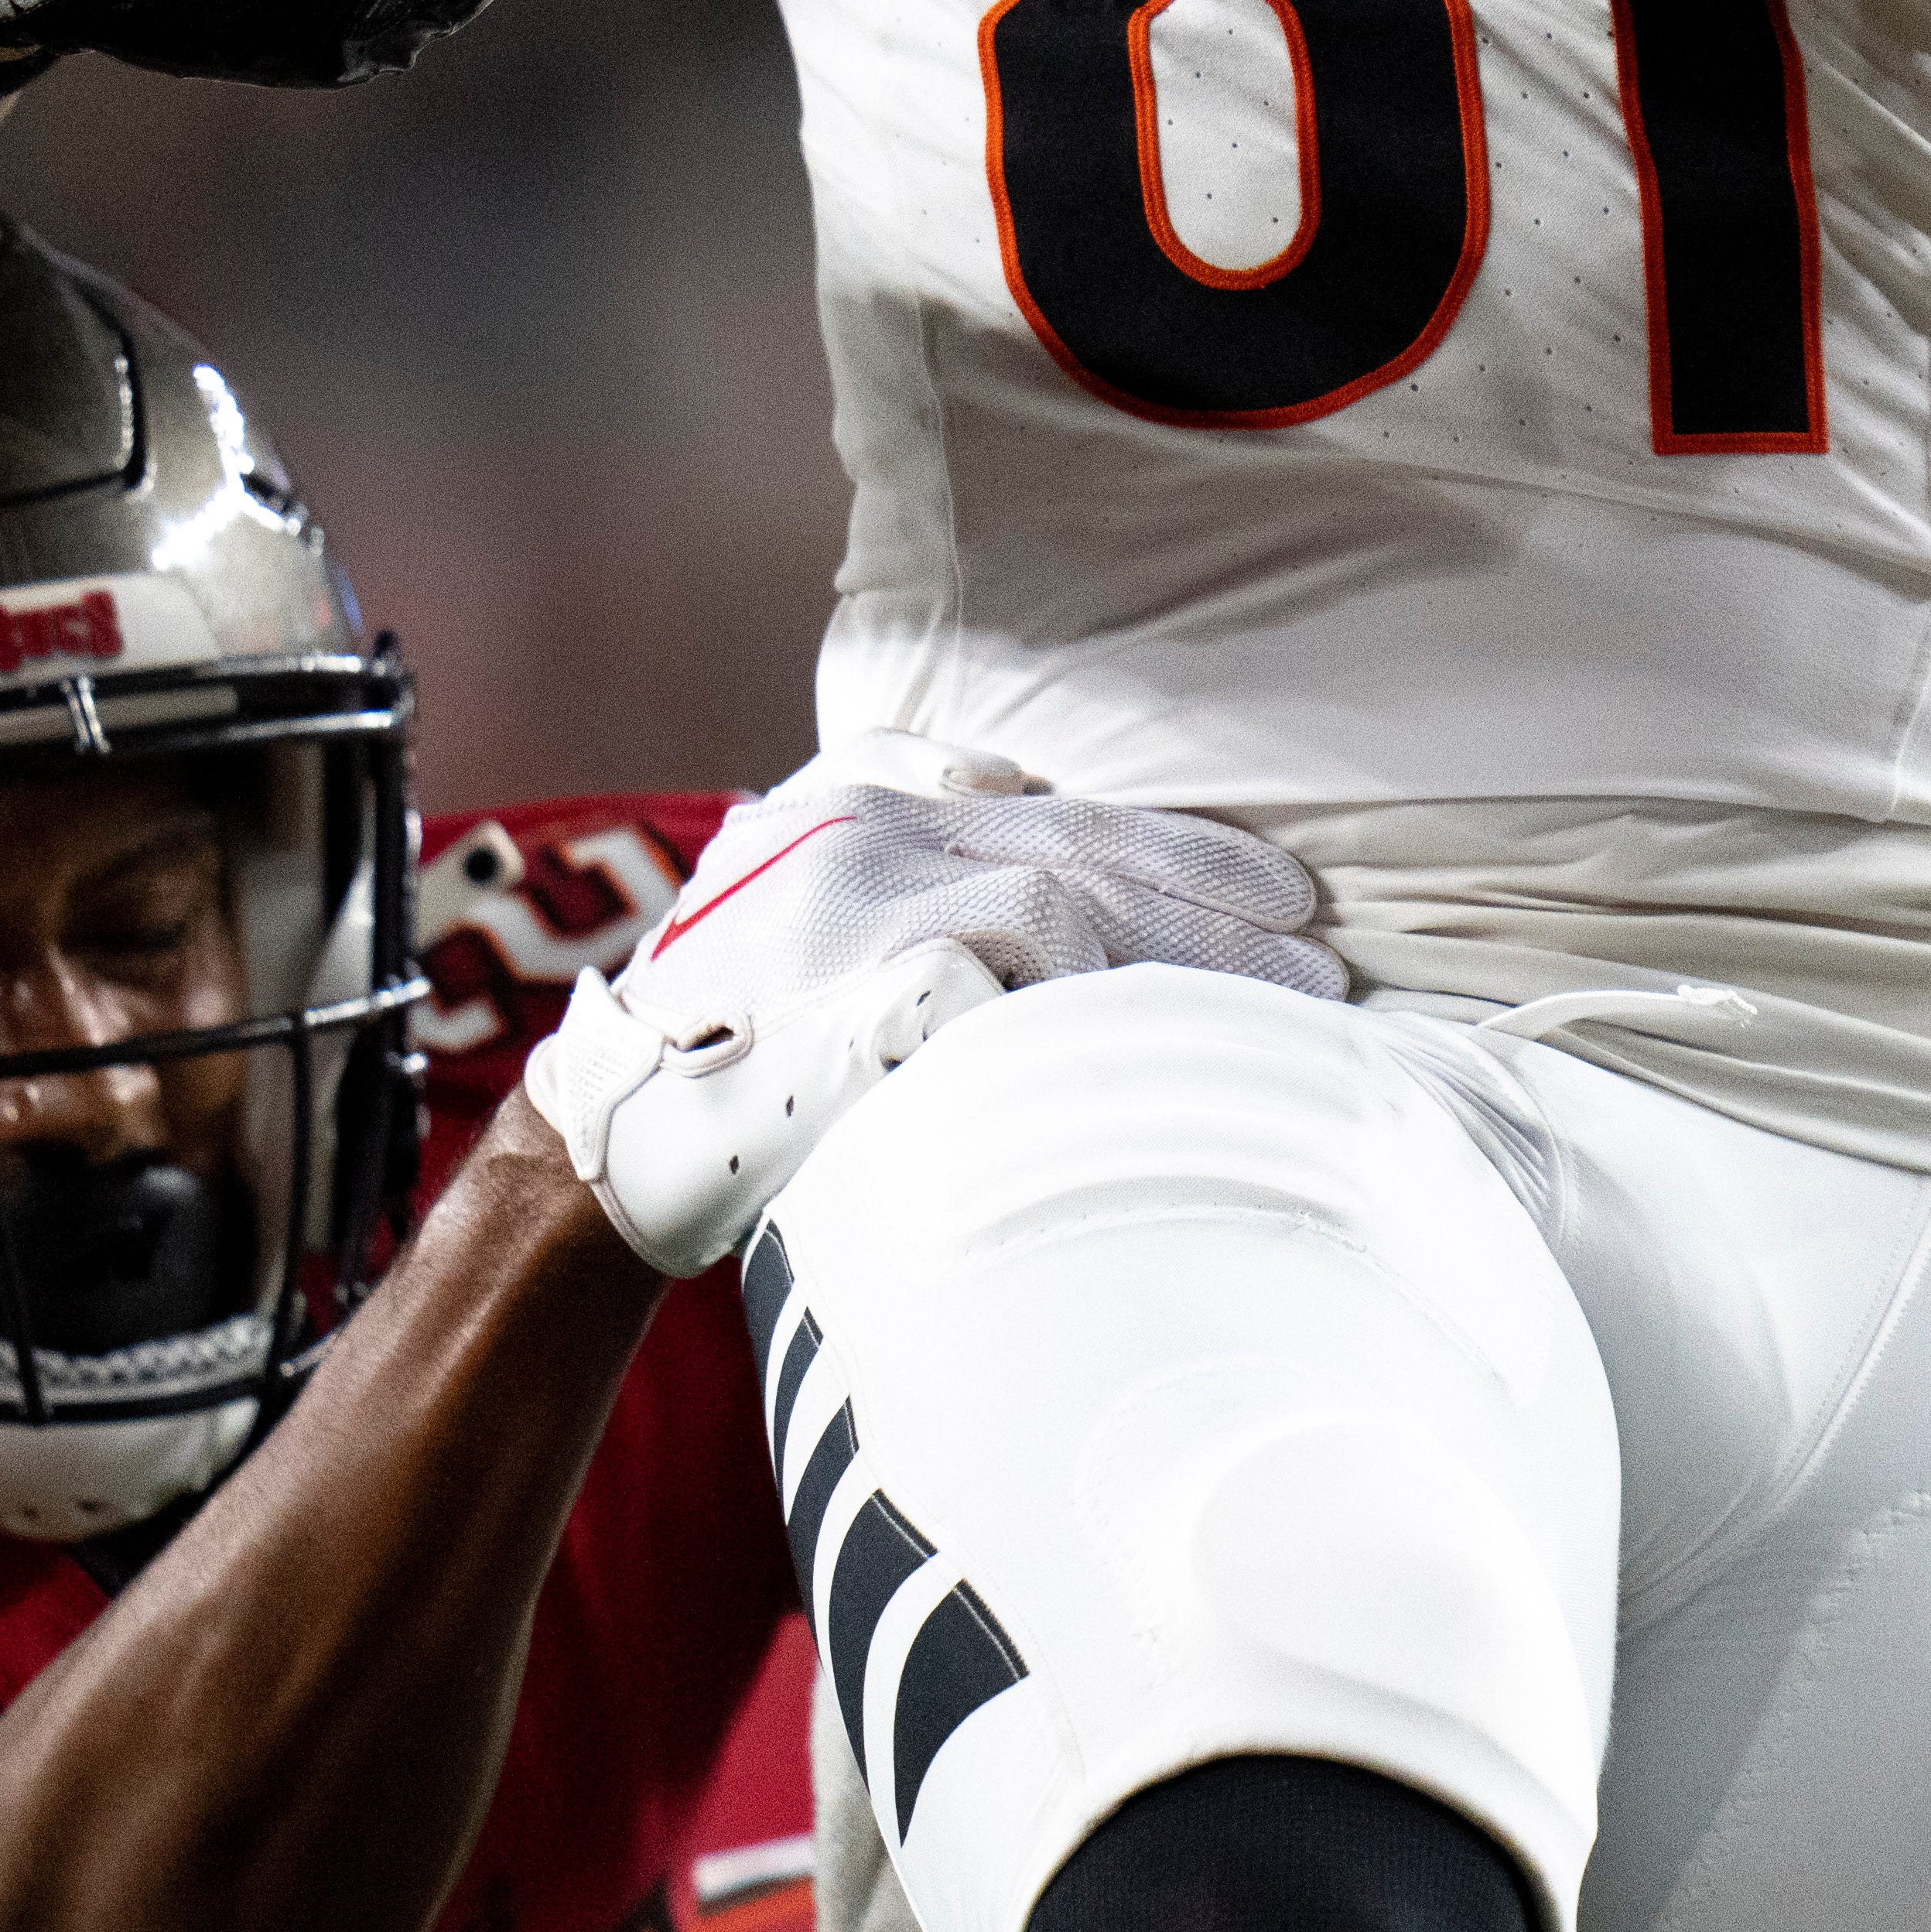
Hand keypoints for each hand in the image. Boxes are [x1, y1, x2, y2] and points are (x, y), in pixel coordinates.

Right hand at [516, 742, 1346, 1273]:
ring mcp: (856, 916)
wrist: (614, 1139)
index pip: (1045, 807)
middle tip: (1316, 950)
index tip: (1275, 883)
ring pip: (1063, 908)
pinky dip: (1093, 1018)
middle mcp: (852, 839)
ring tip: (1279, 1007)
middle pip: (1077, 851)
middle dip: (1210, 897)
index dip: (1170, 841)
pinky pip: (1011, 995)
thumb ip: (906, 835)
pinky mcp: (861, 998)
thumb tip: (1026, 792)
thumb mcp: (799, 894)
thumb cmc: (729, 1033)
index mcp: (845, 803)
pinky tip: (1167, 1050)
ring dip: (1179, 962)